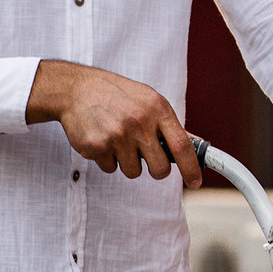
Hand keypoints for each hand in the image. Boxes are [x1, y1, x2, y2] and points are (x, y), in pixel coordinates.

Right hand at [26, 59, 201, 183]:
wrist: (77, 89)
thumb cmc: (118, 95)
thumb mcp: (149, 101)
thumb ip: (170, 125)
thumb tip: (196, 145)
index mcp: (157, 109)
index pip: (182, 145)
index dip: (191, 168)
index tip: (195, 182)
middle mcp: (139, 122)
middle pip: (160, 168)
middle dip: (157, 169)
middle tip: (147, 156)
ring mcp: (117, 135)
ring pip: (134, 171)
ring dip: (128, 161)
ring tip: (119, 139)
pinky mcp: (97, 146)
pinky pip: (111, 168)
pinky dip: (108, 158)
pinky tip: (103, 138)